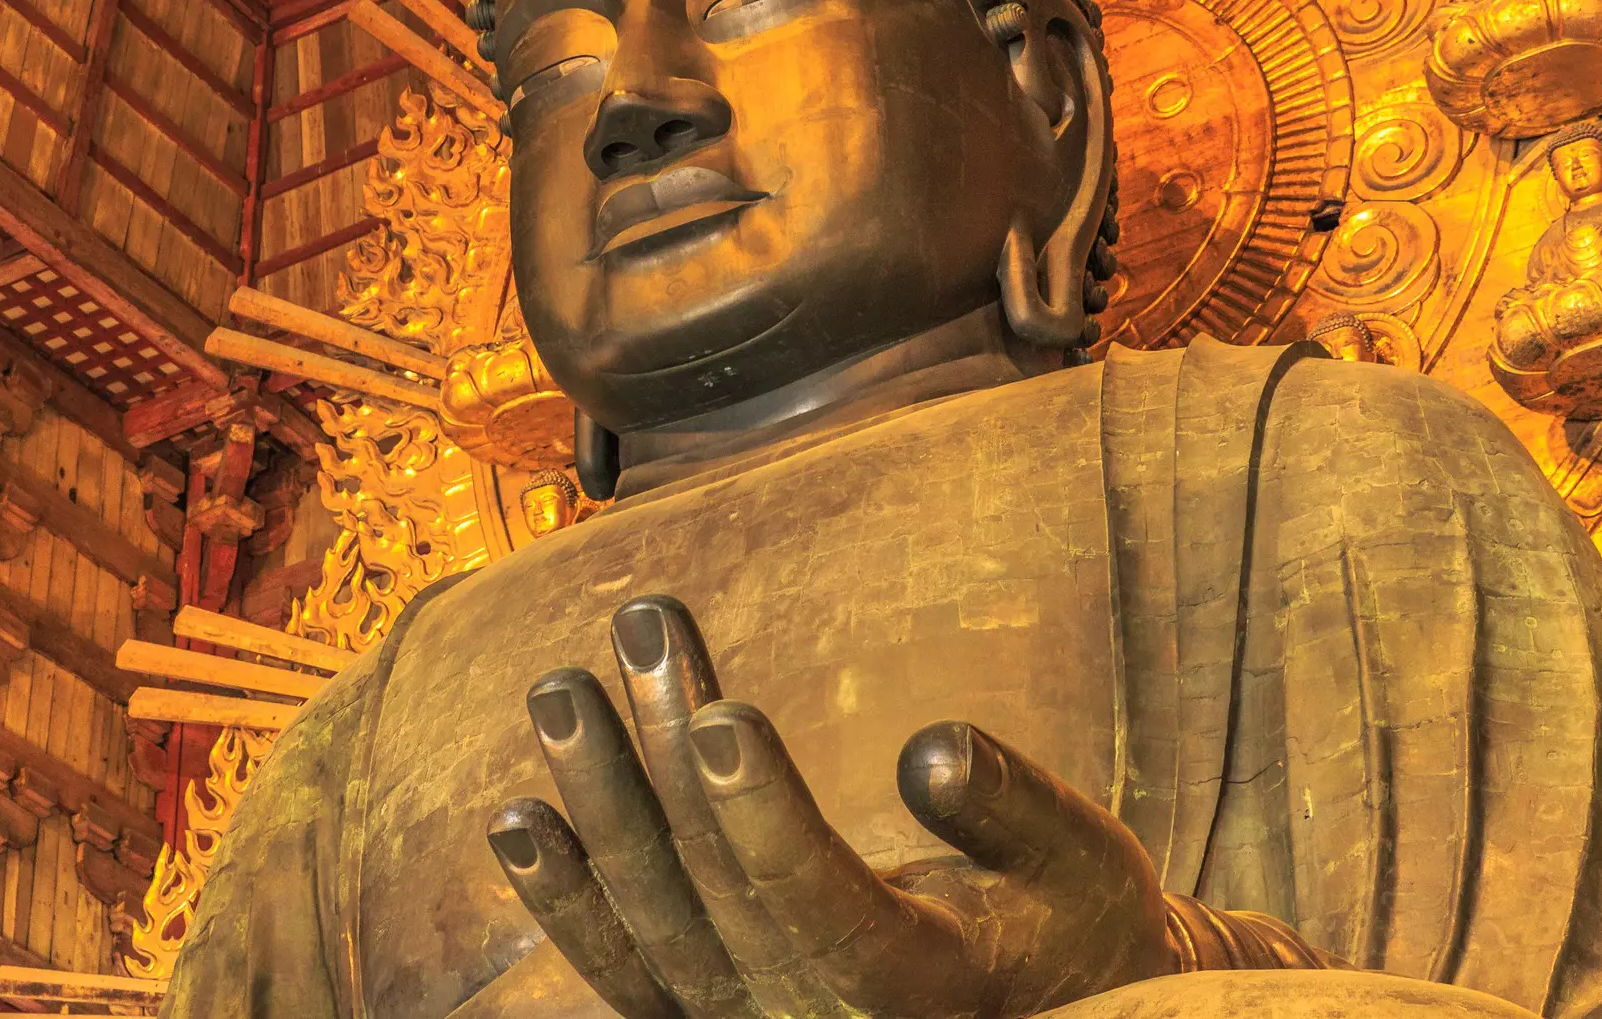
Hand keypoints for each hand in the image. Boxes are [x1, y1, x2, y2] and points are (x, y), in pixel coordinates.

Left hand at [484, 594, 1181, 1018]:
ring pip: (652, 925)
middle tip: (641, 622)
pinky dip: (567, 902)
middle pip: (717, 889)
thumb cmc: (1079, 923)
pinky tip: (517, 820)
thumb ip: (1009, 808)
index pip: (819, 903)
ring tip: (559, 691)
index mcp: (917, 991)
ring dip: (598, 805)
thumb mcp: (1083, 862)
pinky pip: (623, 972)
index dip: (763, 814)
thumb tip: (929, 746)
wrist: (1055, 1012)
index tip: (720, 713)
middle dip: (667, 749)